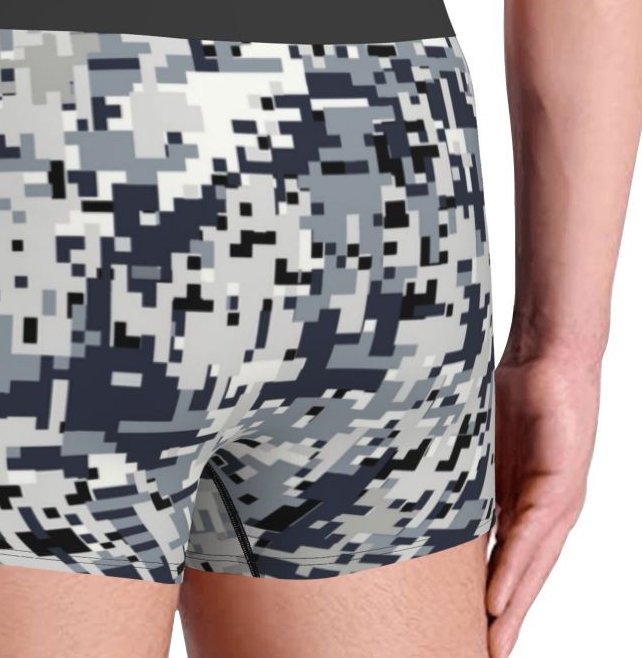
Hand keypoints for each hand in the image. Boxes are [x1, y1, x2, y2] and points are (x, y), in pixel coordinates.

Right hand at [487, 350, 599, 656]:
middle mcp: (544, 510)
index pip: (506, 557)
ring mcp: (556, 501)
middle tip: (485, 654)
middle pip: (523, 575)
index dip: (493, 596)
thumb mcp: (478, 441)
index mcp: (522, 500)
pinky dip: (516, 570)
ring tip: (491, 641)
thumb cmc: (514, 389)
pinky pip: (532, 536)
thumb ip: (459, 468)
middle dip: (505, 618)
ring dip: (511, 607)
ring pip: (530, 566)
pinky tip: (499, 598)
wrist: (551, 353)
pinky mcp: (560, 485)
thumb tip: (418, 479)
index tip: (473, 628)